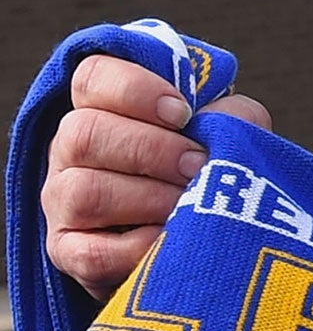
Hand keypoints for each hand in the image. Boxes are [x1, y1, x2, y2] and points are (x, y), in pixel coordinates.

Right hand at [41, 54, 271, 300]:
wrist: (200, 241)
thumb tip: (226, 122)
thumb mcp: (228, 134)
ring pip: (83, 191)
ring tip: (187, 203)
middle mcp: (71, 151)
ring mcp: (63, 203)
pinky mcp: (69, 253)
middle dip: (151, 149)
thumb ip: (231, 115)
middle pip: (82, 133)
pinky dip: (137, 246)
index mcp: (104, 107)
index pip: (93, 78)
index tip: (182, 113)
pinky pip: (90, 252)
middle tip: (197, 165)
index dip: (135, 89)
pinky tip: (168, 239)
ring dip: (148, 197)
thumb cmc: (211, 172)